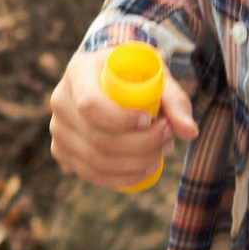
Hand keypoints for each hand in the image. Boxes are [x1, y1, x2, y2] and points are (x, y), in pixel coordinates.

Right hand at [49, 46, 197, 191]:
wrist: (107, 79)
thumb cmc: (132, 75)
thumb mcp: (154, 76)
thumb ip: (174, 101)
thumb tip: (190, 132)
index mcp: (78, 73)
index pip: (91, 105)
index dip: (122, 120)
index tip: (151, 119)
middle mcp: (60, 101)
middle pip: (99, 138)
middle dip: (141, 145)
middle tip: (168, 139)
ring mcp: (58, 129)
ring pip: (97, 161)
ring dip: (136, 163)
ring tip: (161, 152)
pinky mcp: (62, 151)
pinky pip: (92, 174)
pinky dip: (123, 177)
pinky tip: (145, 168)